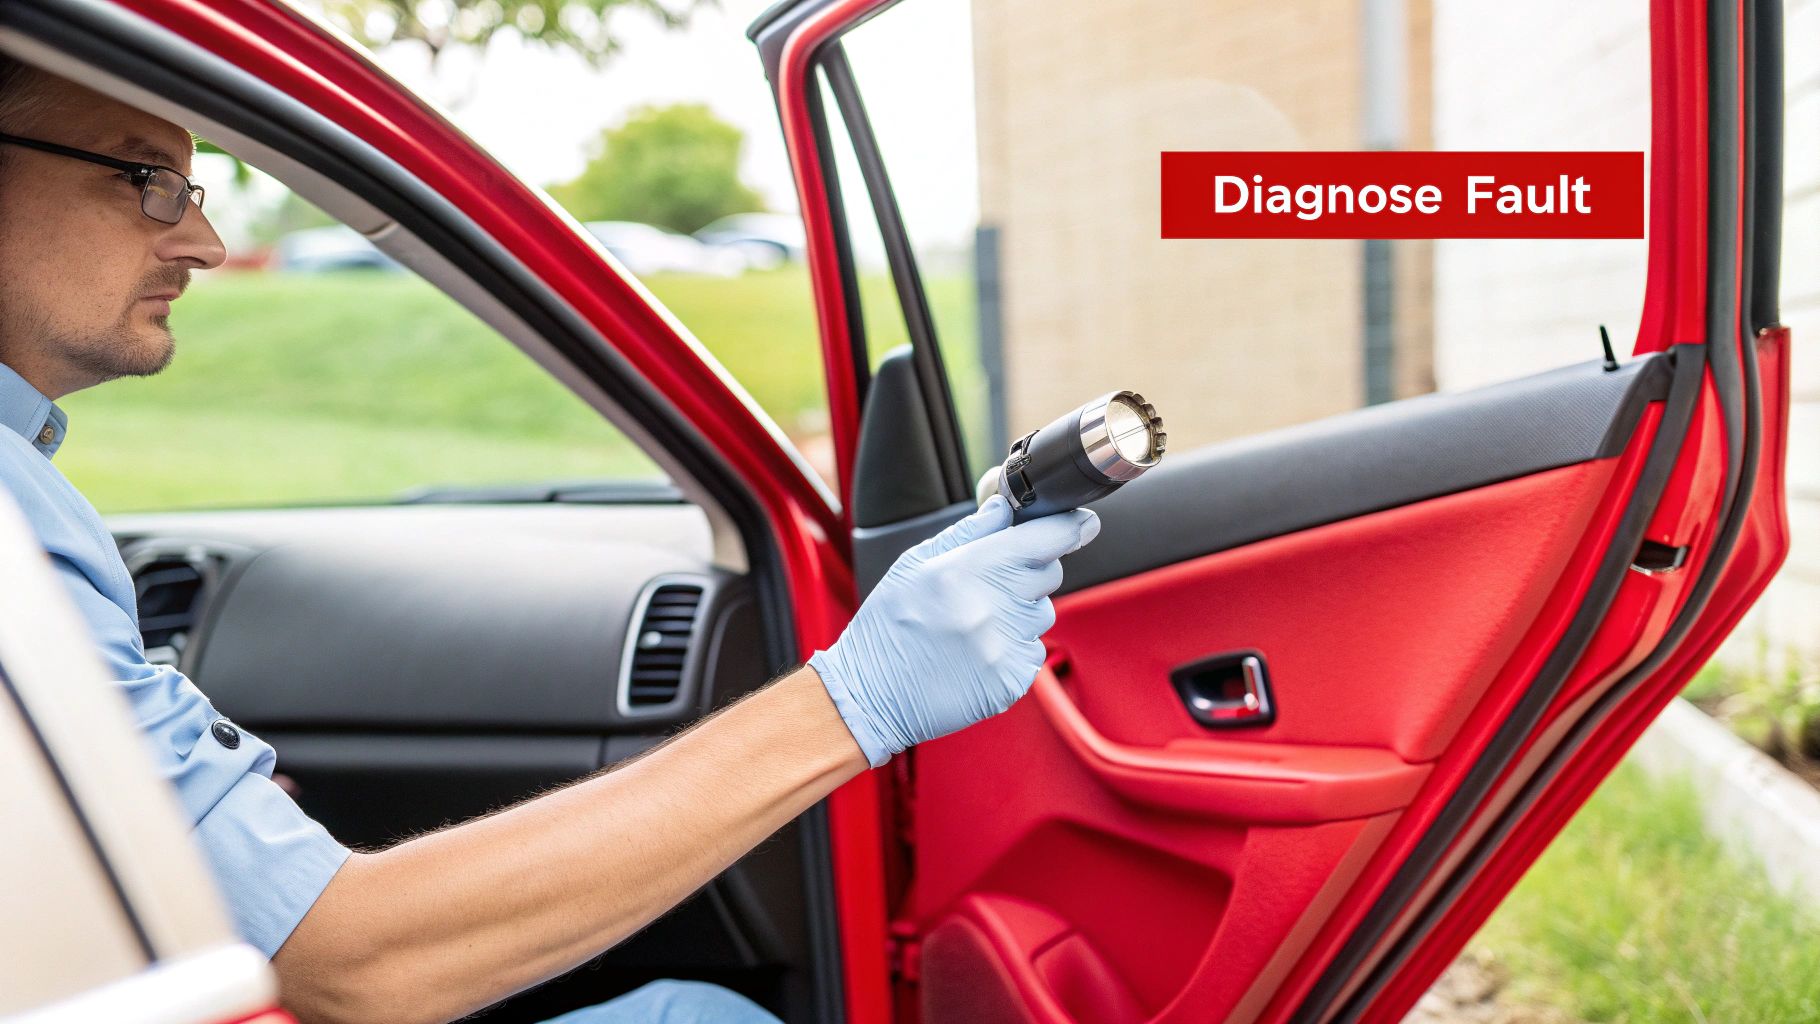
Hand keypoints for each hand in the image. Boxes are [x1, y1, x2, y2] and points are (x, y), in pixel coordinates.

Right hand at [810, 495, 1101, 767]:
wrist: (870, 693)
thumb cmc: (887, 626)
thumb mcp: (915, 563)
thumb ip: (968, 532)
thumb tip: (1004, 508)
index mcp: (968, 570)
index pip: (1045, 539)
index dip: (1070, 526)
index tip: (1082, 522)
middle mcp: (993, 608)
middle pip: (1048, 573)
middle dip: (1028, 571)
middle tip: (988, 584)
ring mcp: (1005, 648)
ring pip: (1041, 614)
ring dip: (1019, 612)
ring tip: (973, 623)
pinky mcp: (1011, 681)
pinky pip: (1032, 651)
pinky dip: (1013, 647)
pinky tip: (977, 652)